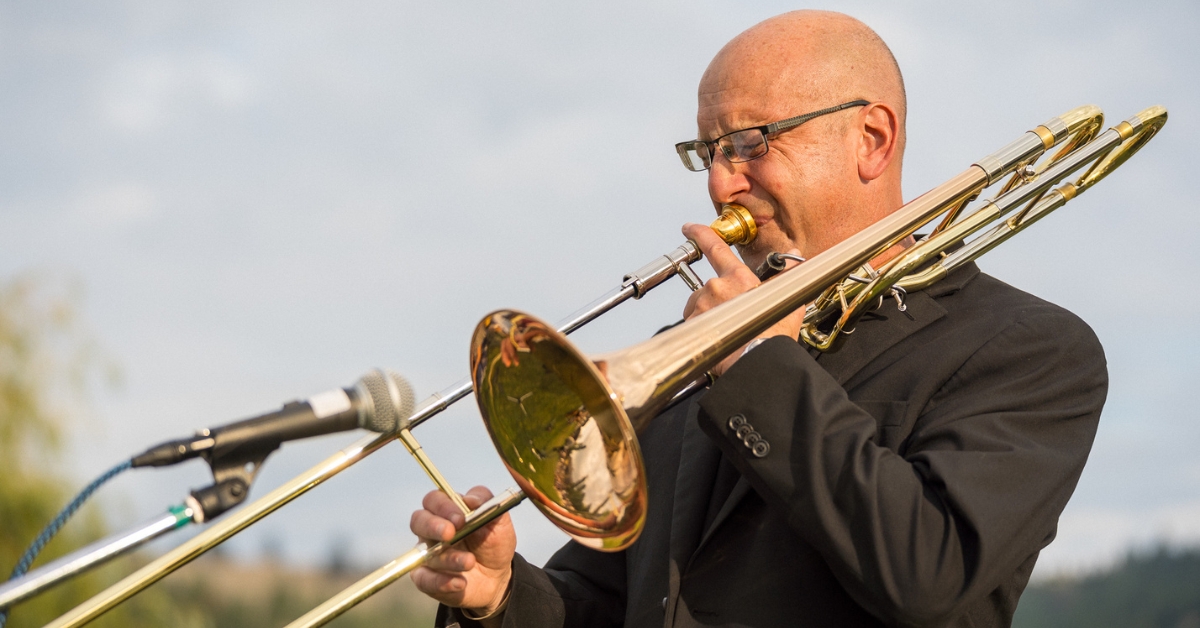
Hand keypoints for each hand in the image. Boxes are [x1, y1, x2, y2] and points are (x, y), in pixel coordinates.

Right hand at [409, 486, 515, 619]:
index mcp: (447, 512)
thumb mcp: (499, 521)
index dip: (443, 507)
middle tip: (450, 534)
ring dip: (448, 558)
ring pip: (425, 553)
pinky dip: (441, 581)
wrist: (497, 576)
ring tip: (470, 562)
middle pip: (418, 520)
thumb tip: (470, 499)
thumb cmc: (493, 543)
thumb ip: (487, 503)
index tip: (460, 519)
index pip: (434, 500)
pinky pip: (424, 579)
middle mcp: (432, 531)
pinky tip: (460, 582)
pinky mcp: (427, 579)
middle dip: (432, 526)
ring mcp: (427, 555)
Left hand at [682, 223, 805, 376]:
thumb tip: (794, 255)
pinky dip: (702, 330)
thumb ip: (787, 273)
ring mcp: (702, 306)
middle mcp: (715, 288)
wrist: (757, 360)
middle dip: (717, 298)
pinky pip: (694, 323)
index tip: (690, 227)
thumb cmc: (773, 335)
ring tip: (727, 329)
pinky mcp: (693, 325)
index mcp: (738, 277)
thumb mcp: (787, 299)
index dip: (701, 234)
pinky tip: (718, 338)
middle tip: (733, 315)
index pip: (715, 247)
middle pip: (708, 286)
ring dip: (709, 313)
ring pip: (699, 305)